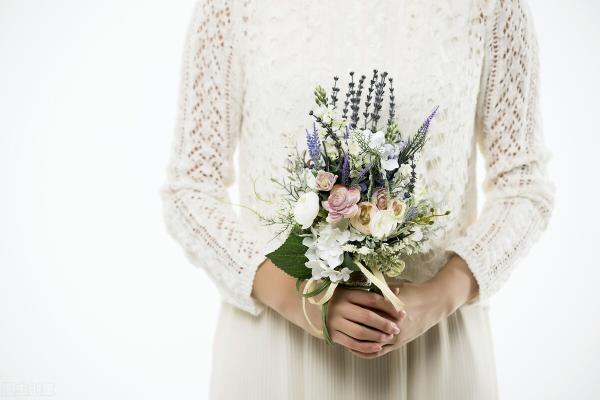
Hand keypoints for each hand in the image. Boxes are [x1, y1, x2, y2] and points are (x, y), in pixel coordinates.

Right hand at [304, 286, 404, 355]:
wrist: (306, 306)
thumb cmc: (335, 295)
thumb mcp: (351, 289)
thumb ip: (373, 290)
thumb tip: (398, 290)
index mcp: (346, 293)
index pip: (372, 299)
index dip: (388, 306)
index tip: (401, 312)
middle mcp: (340, 307)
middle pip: (368, 317)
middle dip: (385, 324)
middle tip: (397, 328)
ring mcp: (335, 322)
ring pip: (361, 332)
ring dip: (377, 336)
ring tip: (389, 337)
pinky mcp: (332, 334)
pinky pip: (352, 343)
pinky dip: (366, 347)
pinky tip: (377, 347)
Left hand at [347, 254, 478, 358]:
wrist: (433, 303)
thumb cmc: (411, 291)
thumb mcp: (392, 288)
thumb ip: (374, 290)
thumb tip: (354, 284)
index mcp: (387, 310)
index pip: (364, 314)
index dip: (349, 313)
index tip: (336, 311)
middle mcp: (391, 326)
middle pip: (365, 330)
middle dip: (349, 329)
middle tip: (334, 326)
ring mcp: (395, 337)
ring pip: (370, 344)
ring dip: (356, 343)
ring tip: (342, 338)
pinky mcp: (399, 343)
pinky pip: (378, 352)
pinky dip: (366, 351)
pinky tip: (355, 349)